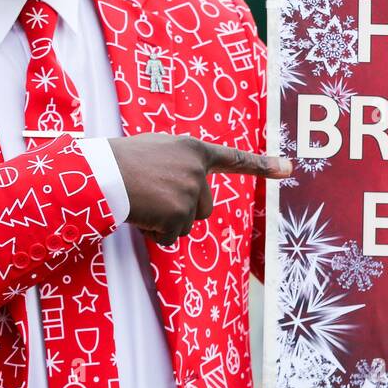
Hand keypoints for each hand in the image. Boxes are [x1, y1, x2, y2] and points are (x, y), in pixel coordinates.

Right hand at [109, 133, 291, 245]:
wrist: (99, 173)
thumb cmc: (119, 162)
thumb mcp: (155, 151)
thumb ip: (178, 164)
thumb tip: (188, 190)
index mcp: (192, 149)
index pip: (233, 159)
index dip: (262, 164)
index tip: (288, 168)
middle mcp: (197, 169)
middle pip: (204, 207)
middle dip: (180, 211)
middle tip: (151, 197)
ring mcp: (190, 191)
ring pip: (187, 224)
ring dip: (165, 222)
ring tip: (141, 202)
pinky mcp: (179, 213)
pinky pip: (170, 237)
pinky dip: (154, 233)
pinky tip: (140, 214)